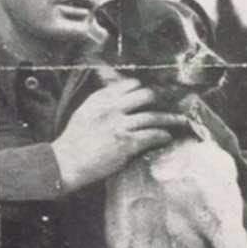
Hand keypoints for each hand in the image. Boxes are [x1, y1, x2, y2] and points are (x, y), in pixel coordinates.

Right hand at [52, 78, 187, 192]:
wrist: (66, 162)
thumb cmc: (73, 142)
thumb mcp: (84, 113)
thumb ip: (100, 103)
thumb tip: (117, 98)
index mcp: (100, 99)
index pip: (128, 85)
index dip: (141, 88)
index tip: (149, 94)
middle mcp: (112, 108)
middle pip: (144, 95)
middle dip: (158, 100)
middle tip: (166, 104)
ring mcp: (120, 125)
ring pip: (153, 116)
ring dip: (169, 119)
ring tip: (179, 120)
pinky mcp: (127, 143)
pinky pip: (151, 135)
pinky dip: (162, 136)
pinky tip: (167, 137)